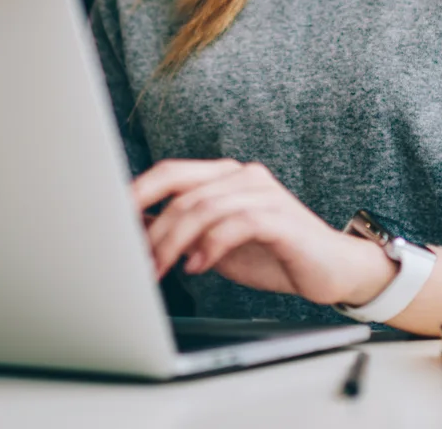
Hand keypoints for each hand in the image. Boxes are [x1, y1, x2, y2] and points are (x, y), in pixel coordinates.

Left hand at [132, 158, 396, 305]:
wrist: (332, 269)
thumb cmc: (274, 254)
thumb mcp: (218, 243)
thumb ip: (186, 230)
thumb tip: (136, 229)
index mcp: (226, 176)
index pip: (172, 172)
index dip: (138, 191)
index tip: (109, 218)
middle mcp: (244, 176)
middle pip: (183, 193)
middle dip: (153, 229)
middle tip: (137, 261)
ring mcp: (264, 193)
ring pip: (204, 209)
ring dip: (175, 243)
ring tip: (162, 269)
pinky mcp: (280, 217)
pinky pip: (235, 224)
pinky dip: (210, 247)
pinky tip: (198, 266)